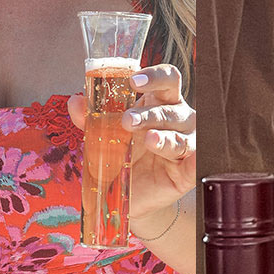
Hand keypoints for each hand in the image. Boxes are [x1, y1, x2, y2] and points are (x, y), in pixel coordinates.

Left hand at [69, 63, 194, 222]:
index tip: (133, 81)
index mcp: (158, 103)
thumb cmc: (121, 160)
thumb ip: (90, 119)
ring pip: (182, 134)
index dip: (154, 76)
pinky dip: (195, 158)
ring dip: (165, 137)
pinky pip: (197, 160)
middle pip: (172, 107)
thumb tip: (77, 102)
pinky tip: (186, 157)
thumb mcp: (102, 138)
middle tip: (128, 120)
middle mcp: (177, 119)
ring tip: (150, 139)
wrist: (124, 197)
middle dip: (150, 113)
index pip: (166, 80)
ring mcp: (186, 142)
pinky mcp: (189, 169)